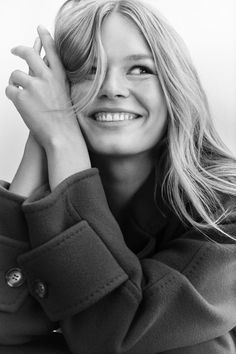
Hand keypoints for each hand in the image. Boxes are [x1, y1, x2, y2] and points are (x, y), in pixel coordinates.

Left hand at [6, 25, 90, 189]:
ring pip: (15, 75)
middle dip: (20, 50)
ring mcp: (33, 85)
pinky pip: (9, 90)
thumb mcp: (65, 96)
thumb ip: (53, 82)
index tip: (40, 29)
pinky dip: (12, 96)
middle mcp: (46, 77)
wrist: (61, 136)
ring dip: (14, 83)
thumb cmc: (65, 121)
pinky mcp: (21, 96)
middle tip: (15, 50)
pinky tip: (19, 103)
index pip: (52, 50)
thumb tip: (42, 73)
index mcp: (59, 77)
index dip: (45, 38)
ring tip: (19, 92)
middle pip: (28, 54)